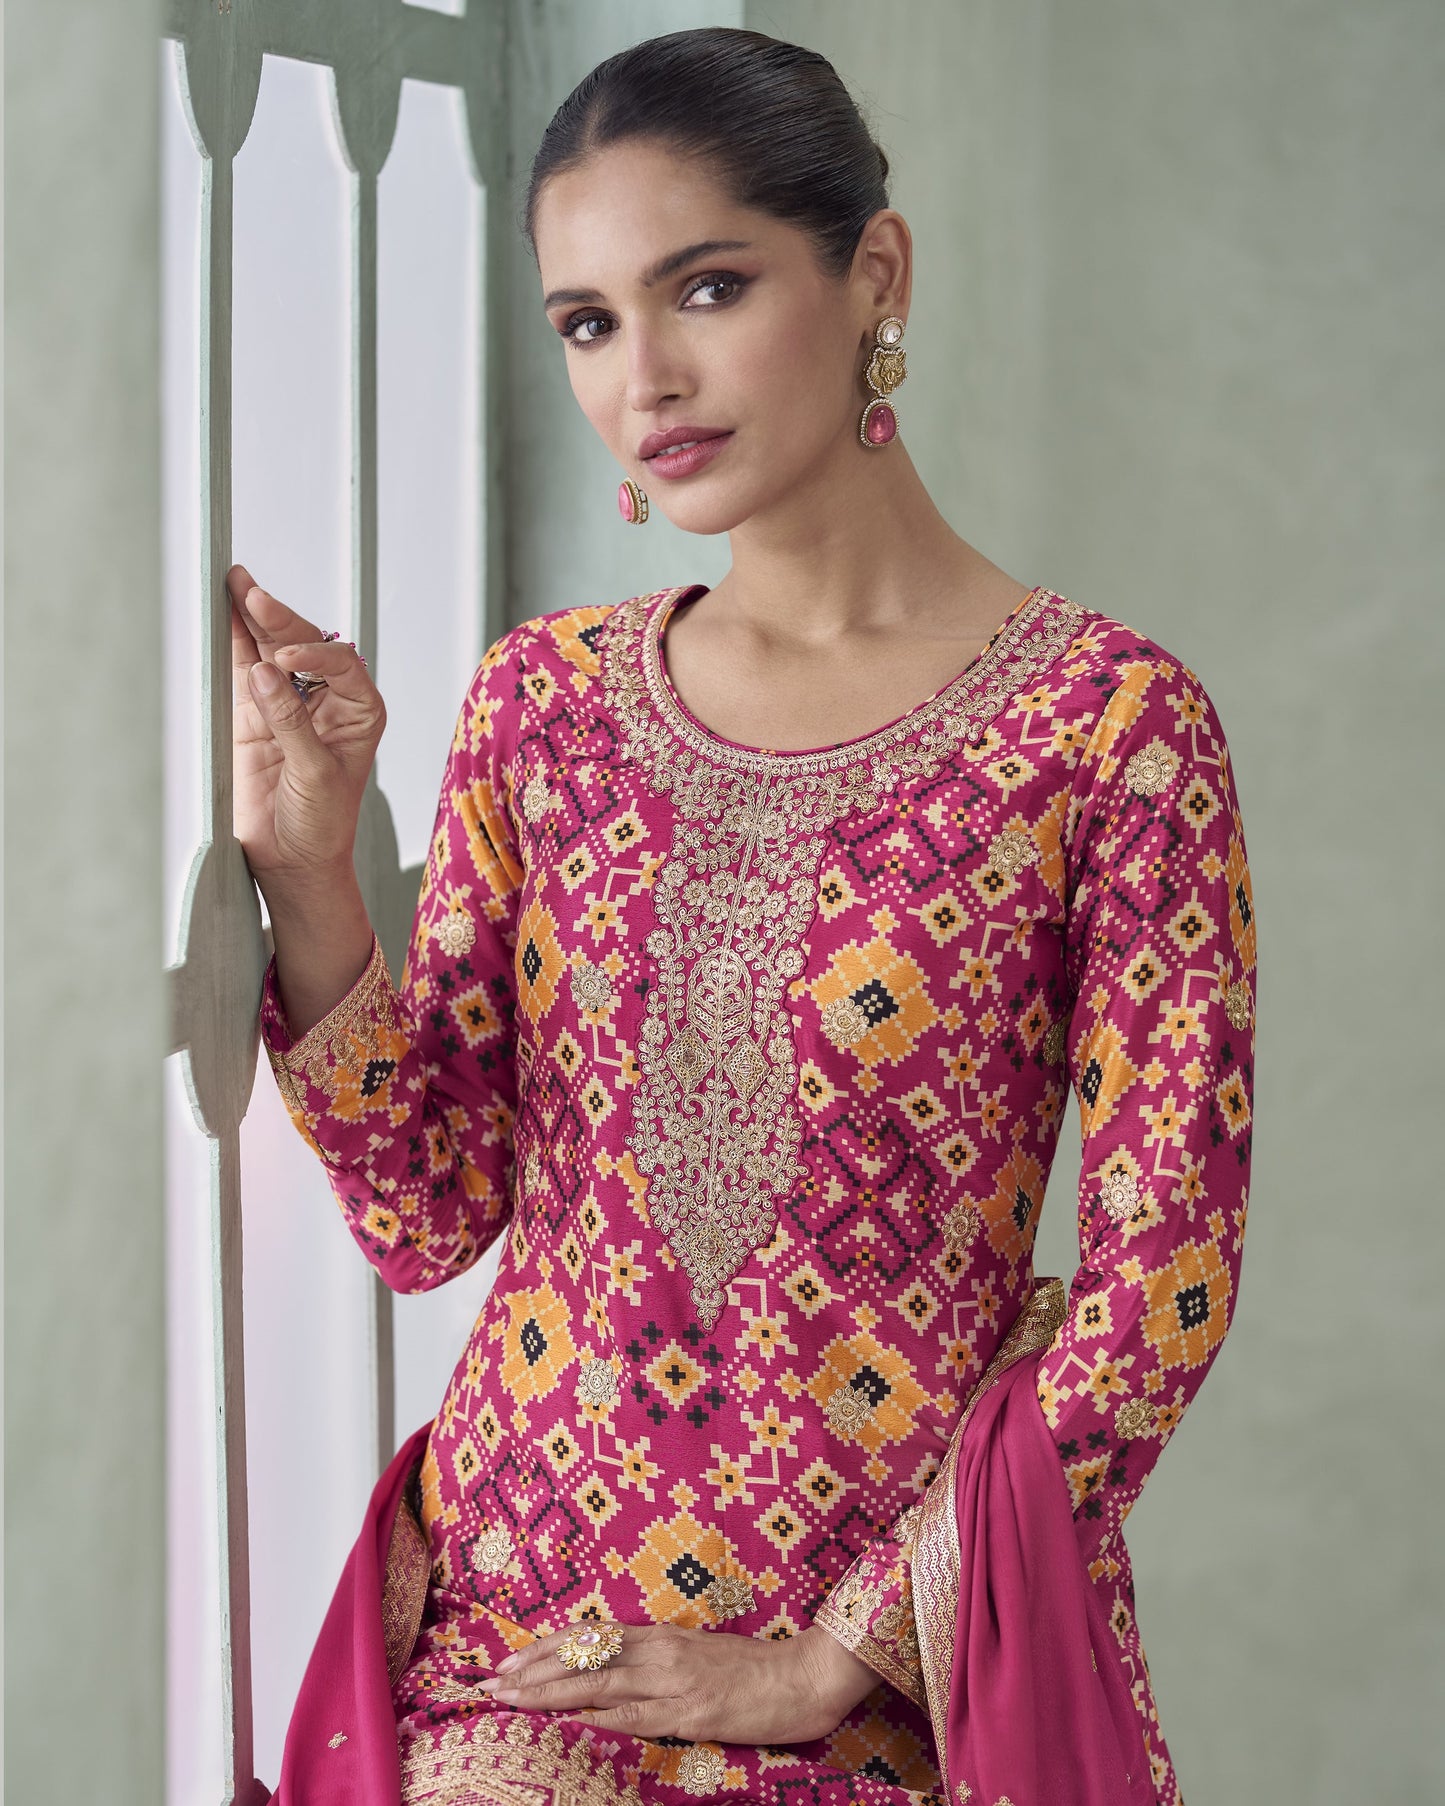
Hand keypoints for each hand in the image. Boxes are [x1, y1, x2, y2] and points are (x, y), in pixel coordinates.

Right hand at [228, 563, 384, 890]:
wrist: (293, 861)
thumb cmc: (322, 824)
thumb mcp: (315, 774)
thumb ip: (291, 723)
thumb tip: (264, 675)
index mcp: (360, 710)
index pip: (340, 664)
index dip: (312, 654)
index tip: (283, 662)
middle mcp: (327, 700)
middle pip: (301, 646)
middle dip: (278, 618)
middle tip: (250, 591)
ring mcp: (289, 704)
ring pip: (269, 649)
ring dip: (252, 618)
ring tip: (234, 582)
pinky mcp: (254, 715)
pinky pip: (242, 670)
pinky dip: (232, 642)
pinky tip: (223, 612)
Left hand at [476, 1621, 879, 1745]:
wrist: (805, 1675)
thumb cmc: (754, 1670)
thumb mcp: (699, 1656)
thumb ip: (659, 1663)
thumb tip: (617, 1675)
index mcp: (661, 1637)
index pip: (591, 1637)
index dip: (547, 1647)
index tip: (510, 1660)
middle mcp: (660, 1651)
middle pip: (585, 1656)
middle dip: (534, 1669)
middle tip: (491, 1681)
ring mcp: (675, 1681)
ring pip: (599, 1683)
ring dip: (551, 1691)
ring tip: (512, 1698)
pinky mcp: (692, 1711)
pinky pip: (636, 1716)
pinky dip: (598, 1718)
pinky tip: (568, 1724)